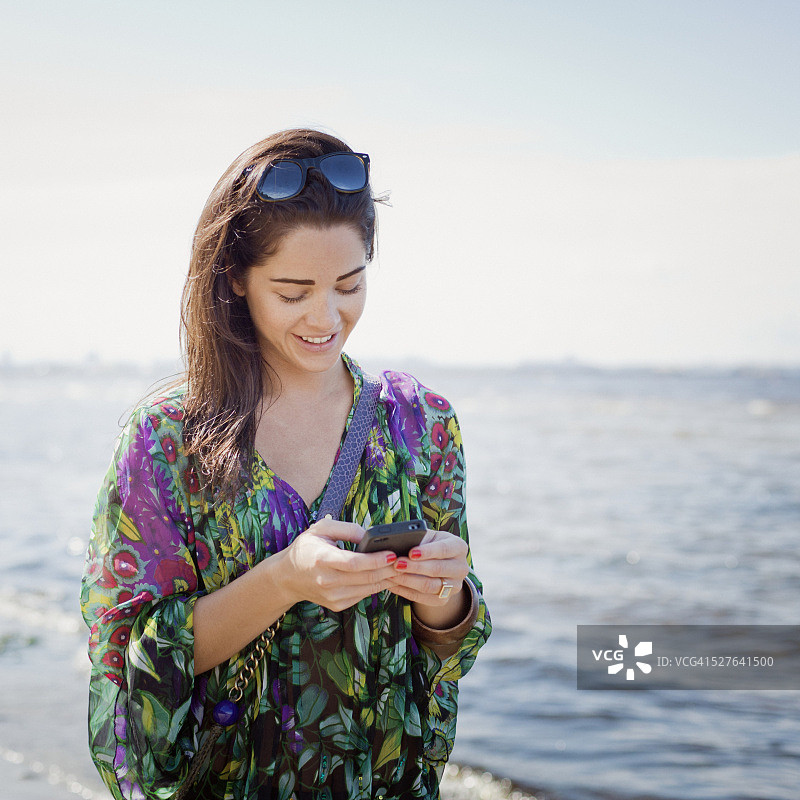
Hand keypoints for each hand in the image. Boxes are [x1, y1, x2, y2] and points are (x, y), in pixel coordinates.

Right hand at [278, 517, 399, 611]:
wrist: (287, 577)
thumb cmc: (306, 548)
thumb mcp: (321, 529)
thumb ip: (347, 528)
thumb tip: (371, 535)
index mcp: (321, 559)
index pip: (353, 563)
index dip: (375, 560)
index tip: (392, 553)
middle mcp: (327, 581)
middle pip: (365, 578)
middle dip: (389, 569)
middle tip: (405, 560)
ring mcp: (332, 596)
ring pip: (368, 589)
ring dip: (387, 579)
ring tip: (401, 567)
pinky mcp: (337, 605)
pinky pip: (363, 595)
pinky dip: (377, 586)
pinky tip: (386, 576)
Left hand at [388, 528, 469, 607]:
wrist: (440, 564)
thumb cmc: (431, 545)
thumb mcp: (429, 537)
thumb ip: (419, 538)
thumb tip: (400, 541)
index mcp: (459, 547)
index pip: (444, 549)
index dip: (427, 551)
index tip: (411, 552)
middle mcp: (461, 568)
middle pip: (437, 569)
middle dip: (415, 567)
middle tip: (396, 564)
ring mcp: (454, 586)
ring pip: (429, 586)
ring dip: (408, 580)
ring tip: (391, 574)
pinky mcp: (444, 600)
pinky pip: (422, 598)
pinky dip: (405, 591)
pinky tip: (393, 584)